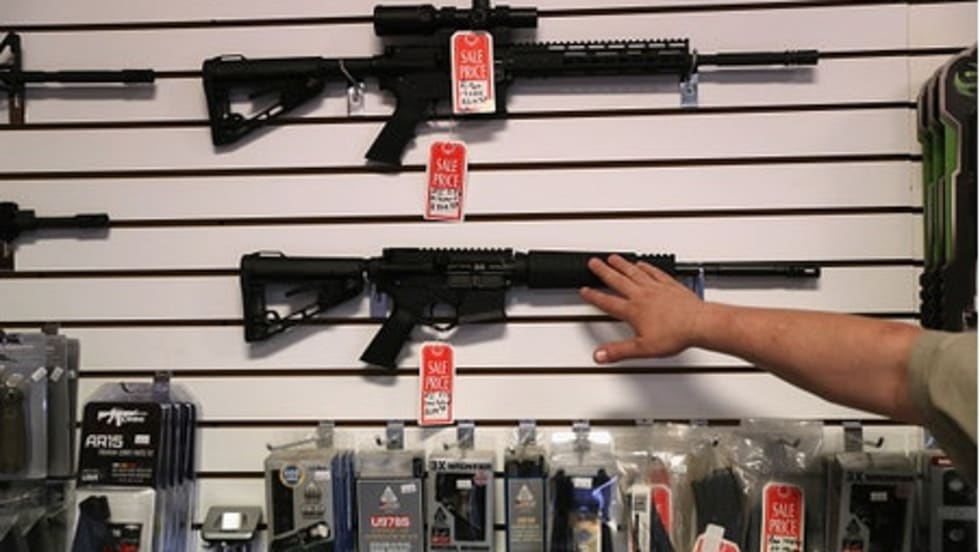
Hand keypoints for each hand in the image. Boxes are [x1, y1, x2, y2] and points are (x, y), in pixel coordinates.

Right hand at [579, 254, 705, 362]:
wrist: (699, 324)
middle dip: (603, 271)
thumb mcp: (643, 349)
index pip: (608, 302)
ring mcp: (656, 288)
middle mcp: (642, 296)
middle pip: (617, 280)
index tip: (585, 290)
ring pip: (634, 272)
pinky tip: (642, 263)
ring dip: (622, 264)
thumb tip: (600, 355)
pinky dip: (646, 266)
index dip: (594, 296)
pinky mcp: (670, 285)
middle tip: (594, 263)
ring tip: (613, 258)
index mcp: (633, 311)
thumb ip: (619, 351)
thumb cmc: (675, 335)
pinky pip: (654, 272)